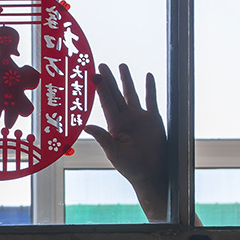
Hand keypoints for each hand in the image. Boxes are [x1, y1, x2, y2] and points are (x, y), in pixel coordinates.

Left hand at [85, 63, 167, 220]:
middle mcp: (125, 119)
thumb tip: (85, 126)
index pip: (106, 102)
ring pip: (132, 94)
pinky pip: (151, 100)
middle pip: (116, 94)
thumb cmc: (130, 167)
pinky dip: (150, 88)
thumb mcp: (114, 153)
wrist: (151, 173)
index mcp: (114, 125)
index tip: (93, 75)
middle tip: (102, 65)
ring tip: (122, 65)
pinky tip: (147, 76)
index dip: (100, 88)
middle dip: (109, 80)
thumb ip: (102, 138)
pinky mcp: (153, 120)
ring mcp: (139, 118)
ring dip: (127, 80)